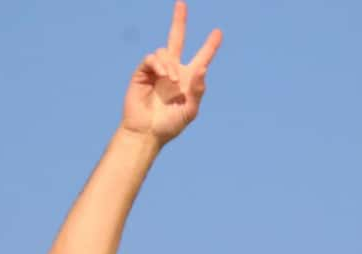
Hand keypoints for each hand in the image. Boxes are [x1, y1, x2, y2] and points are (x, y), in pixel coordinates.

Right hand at [120, 1, 221, 144]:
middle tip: (181, 3)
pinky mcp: (142, 72)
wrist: (148, 132)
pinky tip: (163, 75)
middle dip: (179, 21)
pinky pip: (151, 58)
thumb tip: (202, 69)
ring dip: (170, 64)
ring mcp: (157, 70)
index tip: (218, 32)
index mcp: (189, 79)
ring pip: (164, 51)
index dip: (210, 46)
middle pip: (176, 39)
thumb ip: (198, 90)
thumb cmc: (170, 124)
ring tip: (172, 81)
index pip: (202, 58)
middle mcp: (173, 70)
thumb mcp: (190, 110)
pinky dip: (159, 64)